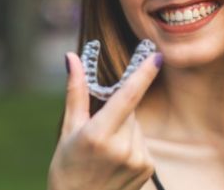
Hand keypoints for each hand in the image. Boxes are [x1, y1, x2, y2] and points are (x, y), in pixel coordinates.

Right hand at [48, 51, 162, 189]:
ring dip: (125, 130)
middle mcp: (121, 148)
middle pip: (130, 110)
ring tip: (106, 152)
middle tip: (99, 130)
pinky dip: (132, 145)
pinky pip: (142, 142)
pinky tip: (117, 161)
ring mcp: (137, 160)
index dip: (144, 74)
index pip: (127, 97)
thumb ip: (76, 92)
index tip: (157, 56)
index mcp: (98, 135)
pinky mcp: (147, 168)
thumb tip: (72, 57)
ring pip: (137, 126)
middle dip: (118, 111)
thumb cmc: (67, 168)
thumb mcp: (68, 130)